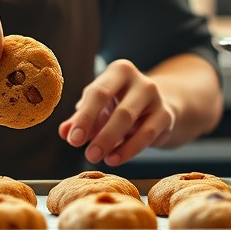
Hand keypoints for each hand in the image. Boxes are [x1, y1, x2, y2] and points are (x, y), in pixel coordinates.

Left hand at [57, 59, 175, 166]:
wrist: (156, 105)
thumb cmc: (119, 104)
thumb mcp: (99, 108)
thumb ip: (81, 119)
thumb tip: (64, 132)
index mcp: (118, 71)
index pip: (98, 93)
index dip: (84, 118)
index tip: (73, 140)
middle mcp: (139, 80)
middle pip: (118, 109)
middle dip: (100, 134)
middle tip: (87, 155)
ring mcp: (155, 96)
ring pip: (132, 122)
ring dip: (112, 143)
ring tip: (97, 158)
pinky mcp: (166, 115)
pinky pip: (147, 135)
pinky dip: (129, 149)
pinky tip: (114, 159)